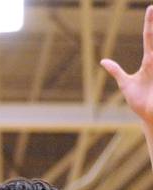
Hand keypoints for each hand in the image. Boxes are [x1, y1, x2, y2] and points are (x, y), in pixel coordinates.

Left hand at [102, 6, 152, 125]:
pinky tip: (152, 58)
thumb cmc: (140, 101)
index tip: (150, 7)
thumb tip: (103, 61)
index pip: (150, 38)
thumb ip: (116, 71)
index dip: (150, 23)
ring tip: (151, 42)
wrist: (150, 117)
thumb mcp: (126, 84)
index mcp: (151, 62)